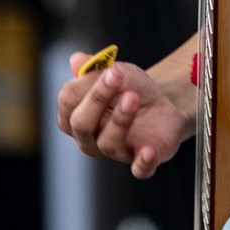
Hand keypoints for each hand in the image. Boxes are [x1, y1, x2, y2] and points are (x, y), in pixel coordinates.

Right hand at [56, 55, 190, 179]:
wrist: (162, 102)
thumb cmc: (129, 88)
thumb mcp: (116, 72)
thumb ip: (95, 68)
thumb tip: (76, 59)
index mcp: (75, 113)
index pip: (67, 102)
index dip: (86, 86)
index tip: (110, 70)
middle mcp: (90, 138)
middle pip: (81, 125)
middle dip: (97, 100)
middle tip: (117, 77)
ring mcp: (116, 151)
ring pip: (107, 144)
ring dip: (120, 120)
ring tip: (133, 98)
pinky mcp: (141, 161)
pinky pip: (139, 169)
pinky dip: (142, 162)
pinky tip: (148, 151)